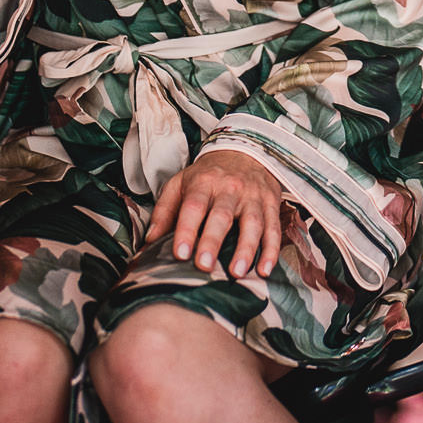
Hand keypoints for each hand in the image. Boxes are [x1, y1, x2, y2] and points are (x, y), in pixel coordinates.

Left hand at [150, 149, 285, 278]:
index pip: (194, 206)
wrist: (246, 150)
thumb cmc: (208, 175)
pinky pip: (273, 228)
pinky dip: (271, 250)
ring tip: (237, 273)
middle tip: (204, 266)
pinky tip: (265, 270)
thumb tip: (149, 242)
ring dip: (246, 249)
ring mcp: (253, 196)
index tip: (180, 253)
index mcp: (204, 183)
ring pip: (252, 223)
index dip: (186, 229)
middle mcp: (230, 188)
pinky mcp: (271, 204)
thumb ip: (164, 211)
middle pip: (222, 215)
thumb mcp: (181, 183)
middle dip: (213, 241)